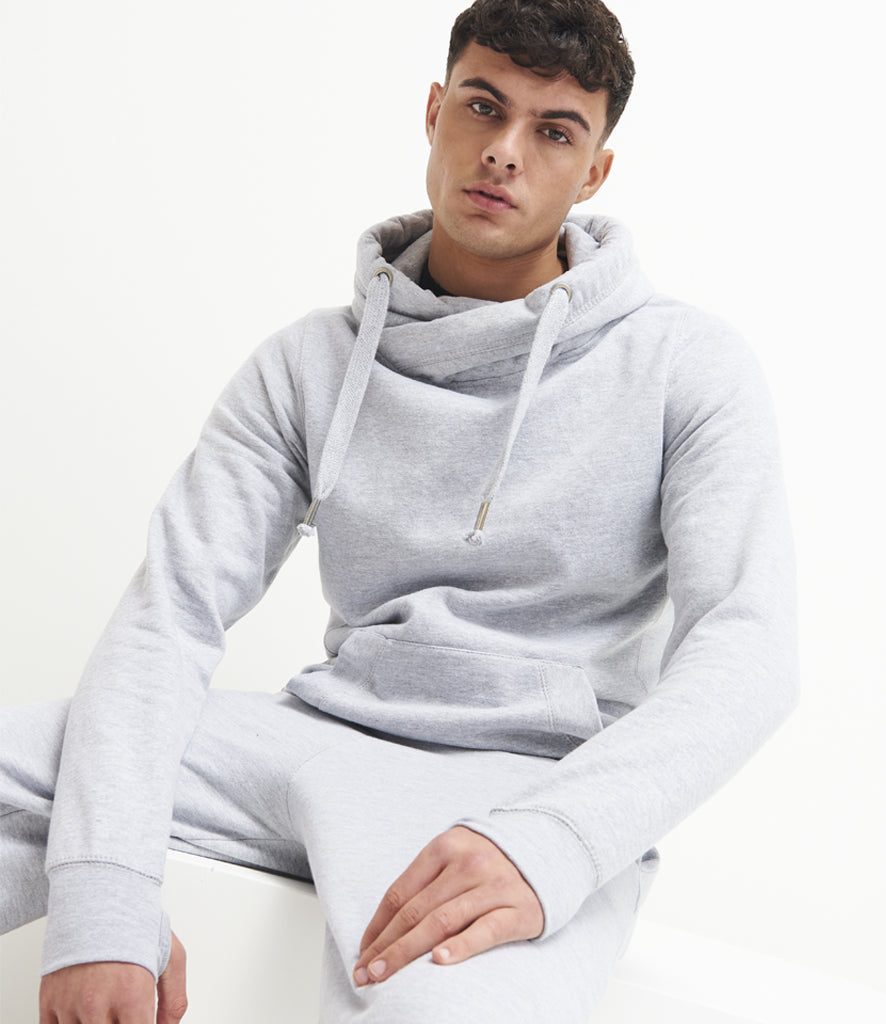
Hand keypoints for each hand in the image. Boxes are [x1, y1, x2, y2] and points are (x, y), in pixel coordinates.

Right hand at [38, 930, 187, 1022]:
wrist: (98, 896)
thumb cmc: (135, 924)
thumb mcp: (171, 958)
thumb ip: (174, 1002)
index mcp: (132, 993)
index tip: (142, 1023)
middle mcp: (98, 1002)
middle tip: (123, 1014)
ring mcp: (70, 1004)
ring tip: (106, 1011)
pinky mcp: (48, 1002)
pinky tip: (84, 1017)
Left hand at [353, 826, 542, 985]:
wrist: (548, 850)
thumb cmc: (490, 860)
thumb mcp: (455, 855)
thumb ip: (425, 882)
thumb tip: (383, 927)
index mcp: (445, 847)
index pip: (400, 892)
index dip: (377, 926)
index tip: (362, 952)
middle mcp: (467, 863)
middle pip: (416, 911)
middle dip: (385, 946)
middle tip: (365, 973)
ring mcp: (493, 885)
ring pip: (441, 922)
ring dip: (407, 952)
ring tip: (385, 974)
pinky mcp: (518, 908)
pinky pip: (485, 930)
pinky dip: (461, 946)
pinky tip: (440, 961)